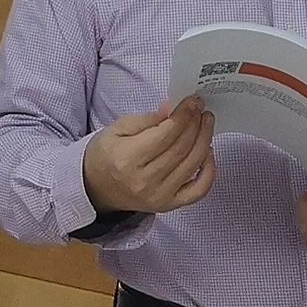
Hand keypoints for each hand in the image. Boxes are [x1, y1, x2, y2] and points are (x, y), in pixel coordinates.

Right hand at [83, 100, 215, 215]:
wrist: (96, 188)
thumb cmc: (105, 155)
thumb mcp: (117, 129)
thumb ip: (147, 119)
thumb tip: (172, 108)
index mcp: (128, 158)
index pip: (166, 133)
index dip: (184, 115)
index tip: (193, 101)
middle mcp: (145, 180)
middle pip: (181, 148)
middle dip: (196, 124)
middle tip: (201, 108)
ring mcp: (159, 196)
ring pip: (192, 165)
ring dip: (205, 140)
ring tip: (206, 123)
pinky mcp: (169, 205)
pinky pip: (198, 190)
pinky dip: (209, 171)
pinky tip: (208, 153)